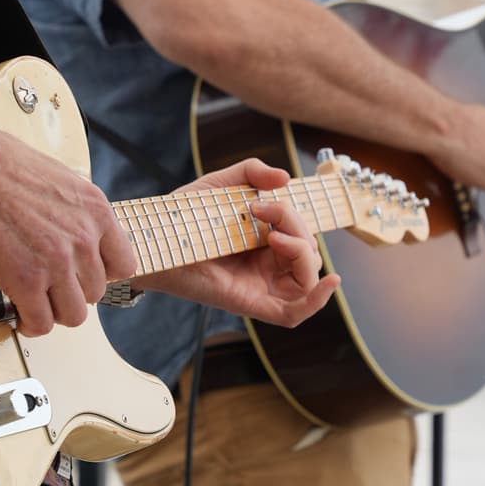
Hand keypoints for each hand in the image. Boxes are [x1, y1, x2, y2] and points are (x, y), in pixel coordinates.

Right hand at [0, 126, 136, 335]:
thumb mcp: (58, 177)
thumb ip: (74, 210)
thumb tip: (70, 230)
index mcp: (95, 210)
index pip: (123, 265)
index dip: (99, 274)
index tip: (81, 274)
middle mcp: (83, 238)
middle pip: (94, 292)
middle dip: (70, 292)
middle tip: (48, 287)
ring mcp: (57, 262)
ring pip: (73, 314)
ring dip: (53, 311)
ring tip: (34, 302)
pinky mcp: (25, 281)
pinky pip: (41, 322)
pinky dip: (30, 323)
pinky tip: (19, 314)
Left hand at [148, 158, 338, 328]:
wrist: (154, 238)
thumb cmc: (183, 215)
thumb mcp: (221, 184)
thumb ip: (253, 172)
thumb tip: (286, 178)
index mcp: (264, 241)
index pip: (302, 234)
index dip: (296, 216)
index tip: (264, 200)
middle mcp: (267, 265)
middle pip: (309, 252)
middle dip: (297, 225)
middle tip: (262, 211)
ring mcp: (261, 285)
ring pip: (308, 277)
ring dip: (304, 252)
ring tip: (274, 235)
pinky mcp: (251, 303)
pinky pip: (294, 313)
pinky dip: (317, 300)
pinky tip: (330, 282)